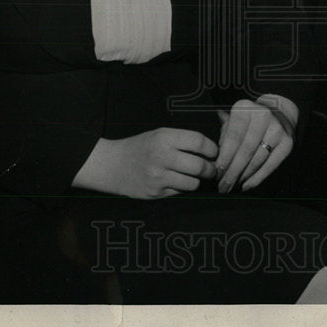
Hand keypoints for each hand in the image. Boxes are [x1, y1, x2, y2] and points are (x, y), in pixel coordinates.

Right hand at [72, 128, 217, 199]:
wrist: (113, 165)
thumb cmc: (141, 147)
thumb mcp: (160, 134)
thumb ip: (183, 139)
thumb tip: (212, 150)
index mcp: (165, 138)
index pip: (199, 142)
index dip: (212, 149)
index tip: (214, 153)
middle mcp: (162, 157)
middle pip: (199, 166)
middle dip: (211, 169)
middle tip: (212, 169)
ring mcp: (158, 177)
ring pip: (192, 183)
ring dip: (197, 181)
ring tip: (194, 176)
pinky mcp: (155, 193)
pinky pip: (180, 192)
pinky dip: (183, 188)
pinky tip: (177, 182)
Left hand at [215, 94, 297, 192]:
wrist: (279, 113)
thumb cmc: (248, 120)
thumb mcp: (233, 120)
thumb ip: (222, 137)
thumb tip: (211, 160)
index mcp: (245, 108)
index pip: (233, 137)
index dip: (224, 157)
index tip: (216, 172)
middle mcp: (263, 116)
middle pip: (245, 151)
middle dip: (232, 171)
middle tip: (222, 186)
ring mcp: (277, 130)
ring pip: (257, 160)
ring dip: (243, 176)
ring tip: (232, 186)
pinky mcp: (288, 143)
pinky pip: (270, 165)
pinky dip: (257, 178)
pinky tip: (247, 185)